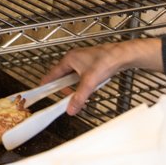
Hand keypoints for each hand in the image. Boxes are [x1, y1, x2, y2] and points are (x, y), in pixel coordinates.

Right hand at [41, 38, 160, 114]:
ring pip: (73, 77)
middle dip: (66, 88)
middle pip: (63, 77)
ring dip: (76, 86)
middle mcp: (74, 58)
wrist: (123, 55)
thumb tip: (71, 108)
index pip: (52, 74)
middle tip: (68, 97)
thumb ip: (79, 97)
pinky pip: (82, 76)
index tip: (43, 91)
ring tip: (82, 93)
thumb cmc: (106, 61)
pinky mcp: (91, 64)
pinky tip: (91, 88)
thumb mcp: (90, 83)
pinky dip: (84, 83)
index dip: (47, 84)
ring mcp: (83, 60)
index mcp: (69, 59)